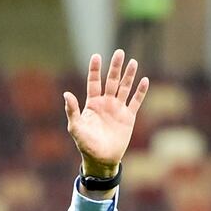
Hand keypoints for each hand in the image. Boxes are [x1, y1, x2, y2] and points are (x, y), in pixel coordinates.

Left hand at [64, 49, 148, 177]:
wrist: (101, 158)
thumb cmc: (85, 144)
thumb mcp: (76, 127)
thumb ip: (72, 110)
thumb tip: (66, 93)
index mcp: (92, 104)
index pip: (93, 82)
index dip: (95, 70)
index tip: (97, 56)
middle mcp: (105, 103)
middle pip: (111, 81)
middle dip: (115, 67)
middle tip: (119, 52)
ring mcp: (118, 109)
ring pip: (124, 88)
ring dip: (129, 76)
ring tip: (133, 62)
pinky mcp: (129, 117)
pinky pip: (136, 101)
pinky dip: (140, 92)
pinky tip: (144, 80)